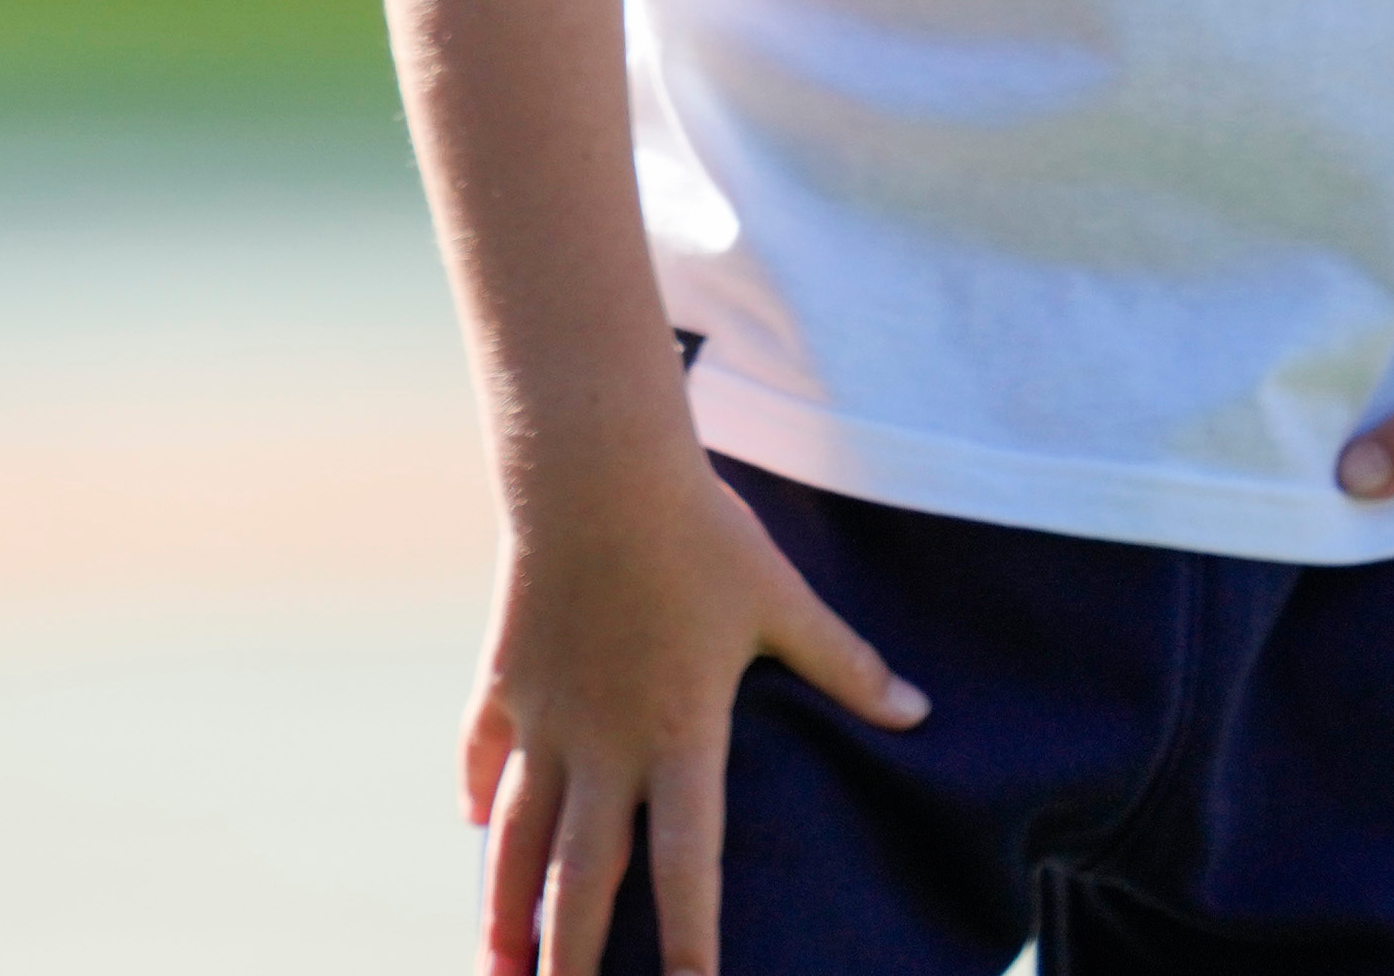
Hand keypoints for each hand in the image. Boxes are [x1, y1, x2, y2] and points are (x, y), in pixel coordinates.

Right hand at [463, 452, 926, 975]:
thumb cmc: (698, 531)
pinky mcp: (503, 676)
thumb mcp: (782, 600)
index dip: (689, 942)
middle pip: (580, 875)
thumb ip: (846, 666)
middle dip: (569, 957)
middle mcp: (603, 743)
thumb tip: (919, 711)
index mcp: (678, 735)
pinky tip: (474, 828)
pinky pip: (483, 752)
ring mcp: (544, 714)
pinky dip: (478, 794)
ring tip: (497, 965)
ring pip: (515, 835)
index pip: (685, 866)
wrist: (591, 468)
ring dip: (503, 906)